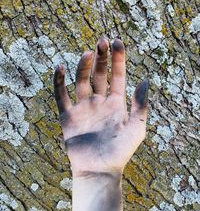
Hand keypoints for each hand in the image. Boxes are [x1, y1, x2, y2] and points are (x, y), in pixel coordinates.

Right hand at [54, 37, 148, 176]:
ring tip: (88, 53)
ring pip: (81, 81)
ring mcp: (83, 108)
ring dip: (83, 66)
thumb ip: (140, 105)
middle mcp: (99, 103)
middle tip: (102, 41)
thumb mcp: (136, 128)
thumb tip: (145, 80)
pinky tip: (60, 67)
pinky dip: (59, 82)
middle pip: (99, 74)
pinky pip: (61, 96)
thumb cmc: (120, 152)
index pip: (117, 76)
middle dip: (101, 58)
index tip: (117, 42)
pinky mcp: (68, 116)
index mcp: (116, 104)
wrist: (99, 170)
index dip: (118, 59)